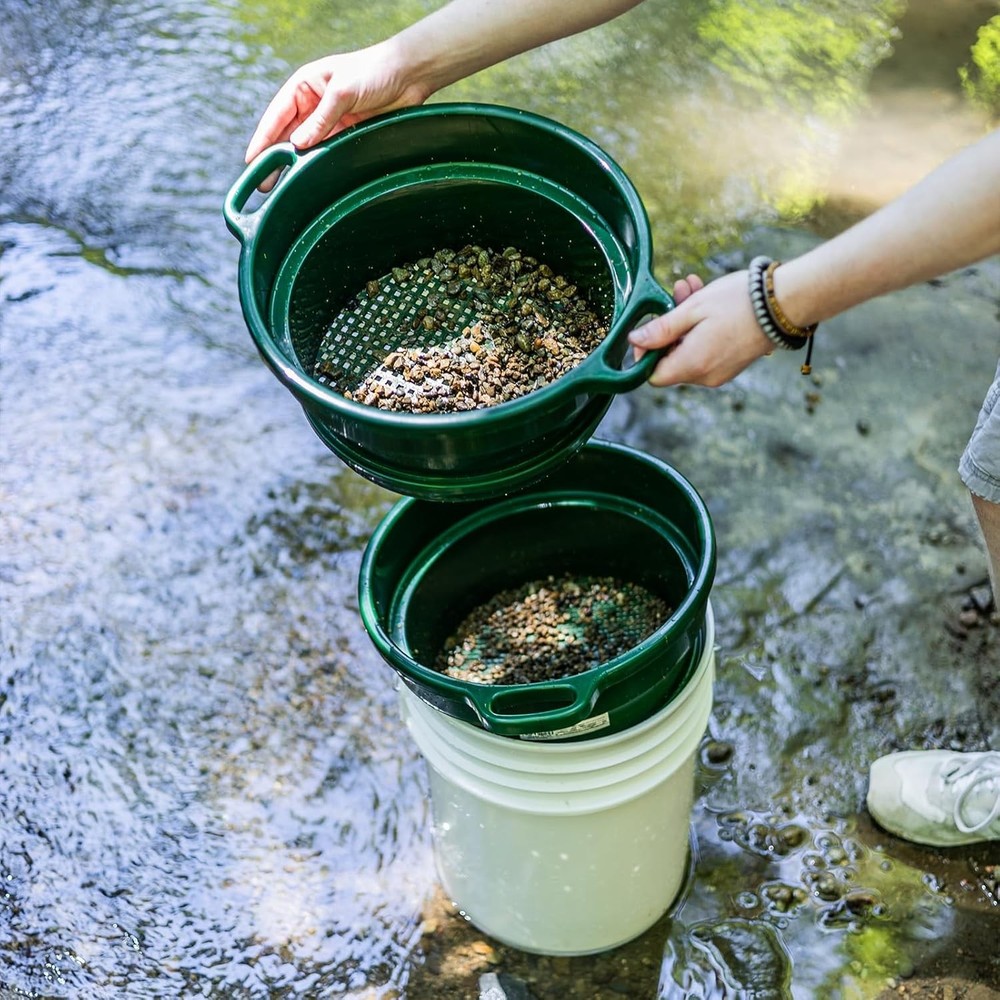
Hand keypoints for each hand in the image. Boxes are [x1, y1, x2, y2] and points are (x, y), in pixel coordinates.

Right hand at [244, 42, 428, 188]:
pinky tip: (308, 180)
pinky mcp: (346, 134)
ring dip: (294, 166)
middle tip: (263, 183)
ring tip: (280, 188)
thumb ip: (321, 118)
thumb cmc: (374, 71)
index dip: (262, 138)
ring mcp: (329, 121)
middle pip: (286, 135)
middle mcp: (313, 104)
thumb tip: (297, 144)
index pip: (276, 115)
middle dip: (274, 158)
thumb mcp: (343, 91)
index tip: (251, 160)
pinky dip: (316, 166)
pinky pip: (326, 153)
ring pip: (305, 148)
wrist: (409, 76)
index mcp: (305, 86)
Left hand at [630, 270, 773, 386]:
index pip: (653, 376)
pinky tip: (707, 301)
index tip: (648, 329)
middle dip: (668, 328)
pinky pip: (706, 351)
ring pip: (689, 352)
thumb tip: (635, 341)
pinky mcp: (732, 364)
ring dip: (685, 322)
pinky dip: (701, 330)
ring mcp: (721, 372)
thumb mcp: (692, 310)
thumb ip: (661, 329)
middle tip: (675, 293)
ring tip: (691, 287)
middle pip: (671, 361)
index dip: (645, 355)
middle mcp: (706, 377)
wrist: (786, 303)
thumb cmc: (738, 302)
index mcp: (693, 366)